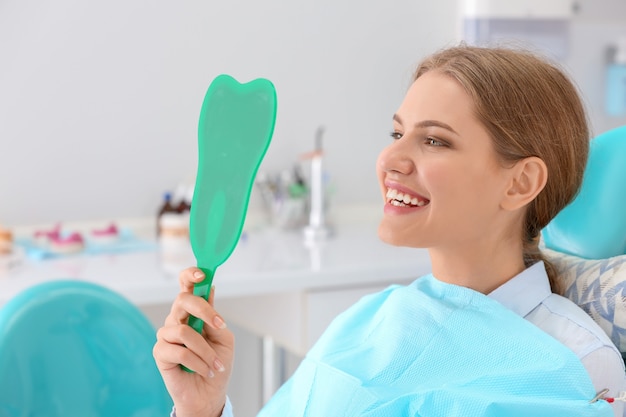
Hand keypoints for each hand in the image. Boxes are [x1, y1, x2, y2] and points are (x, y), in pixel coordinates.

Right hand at [153, 267, 234, 416]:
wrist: (209, 393)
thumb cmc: (217, 364)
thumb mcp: (224, 338)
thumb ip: (216, 317)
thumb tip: (210, 289)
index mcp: (192, 312)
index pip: (185, 286)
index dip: (190, 275)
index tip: (202, 275)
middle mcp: (177, 319)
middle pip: (183, 300)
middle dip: (204, 311)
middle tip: (219, 326)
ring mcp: (166, 335)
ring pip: (184, 331)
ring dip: (206, 351)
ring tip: (215, 364)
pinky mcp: (160, 353)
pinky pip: (180, 351)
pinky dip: (198, 362)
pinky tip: (205, 370)